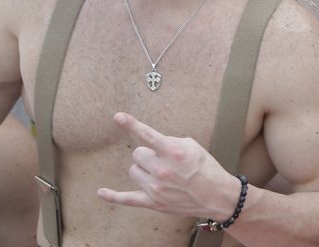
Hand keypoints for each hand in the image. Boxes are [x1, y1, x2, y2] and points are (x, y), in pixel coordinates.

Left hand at [95, 113, 239, 221]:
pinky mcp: (152, 202)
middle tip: (163, 160)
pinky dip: (112, 195)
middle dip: (148, 154)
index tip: (118, 116)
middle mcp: (161, 169)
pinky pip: (126, 198)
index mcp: (173, 152)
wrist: (217, 196)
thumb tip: (154, 144)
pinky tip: (101, 192)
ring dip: (143, 170)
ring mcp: (155, 187)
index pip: (147, 134)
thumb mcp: (194, 147)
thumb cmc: (207, 168)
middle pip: (138, 154)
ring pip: (134, 170)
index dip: (131, 124)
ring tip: (161, 174)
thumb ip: (171, 143)